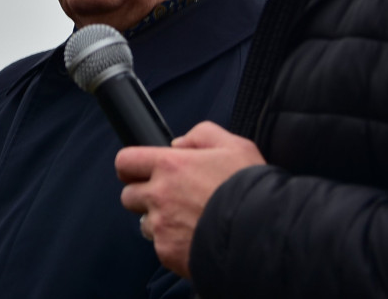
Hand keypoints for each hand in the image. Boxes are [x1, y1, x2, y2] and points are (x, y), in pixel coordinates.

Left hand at [115, 121, 264, 275]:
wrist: (262, 234)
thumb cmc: (250, 188)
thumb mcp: (234, 145)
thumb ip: (201, 135)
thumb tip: (178, 144)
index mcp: (170, 166)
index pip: (125, 161)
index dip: (131, 166)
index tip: (139, 171)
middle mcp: (159, 195)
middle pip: (128, 195)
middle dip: (144, 195)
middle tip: (169, 198)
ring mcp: (161, 226)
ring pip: (144, 223)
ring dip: (159, 221)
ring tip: (188, 221)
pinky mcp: (167, 253)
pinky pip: (160, 246)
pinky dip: (173, 244)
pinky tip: (196, 239)